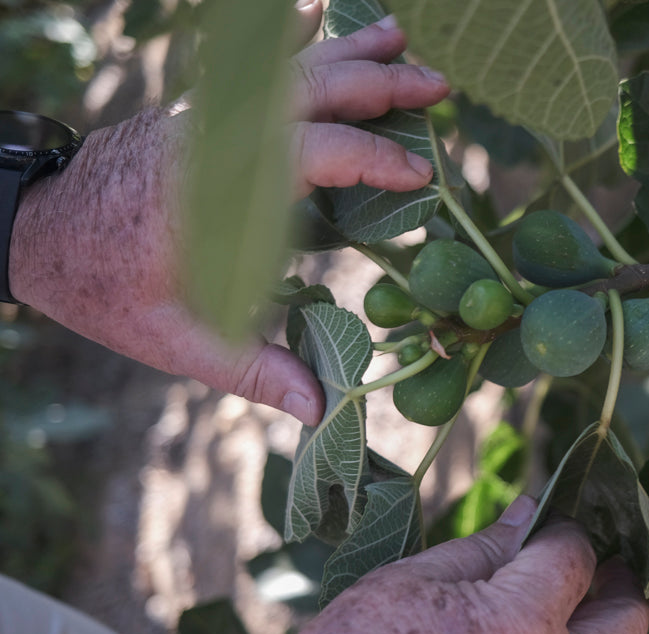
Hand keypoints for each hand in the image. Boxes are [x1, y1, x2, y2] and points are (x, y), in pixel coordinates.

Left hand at [8, 14, 448, 425]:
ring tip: (400, 38)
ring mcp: (204, 118)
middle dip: (377, 86)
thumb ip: (252, 370)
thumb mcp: (177, 342)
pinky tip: (318, 16)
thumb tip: (321, 408)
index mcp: (213, 192)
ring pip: (283, 69)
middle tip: (438, 89)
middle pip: (306, 93)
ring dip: (346, 53)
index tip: (421, 174)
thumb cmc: (106, 289)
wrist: (37, 233)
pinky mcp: (199, 113)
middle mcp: (211, 140)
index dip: (371, 159)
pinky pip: (254, 69)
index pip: (308, 153)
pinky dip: (291, 41)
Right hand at [234, 496, 648, 633]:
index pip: (576, 557)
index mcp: (523, 624)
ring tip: (570, 604)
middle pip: (627, 623)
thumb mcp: (414, 580)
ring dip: (599, 631)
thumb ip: (485, 548)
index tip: (546, 521)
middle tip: (599, 561)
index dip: (563, 528)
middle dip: (618, 583)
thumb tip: (530, 514)